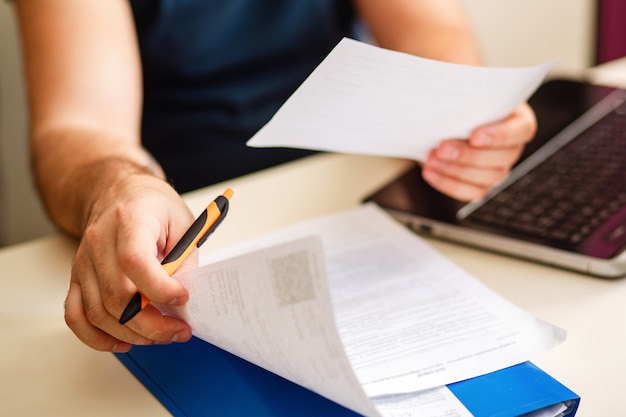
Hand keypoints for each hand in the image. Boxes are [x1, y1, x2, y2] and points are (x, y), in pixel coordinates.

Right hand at [64, 174, 194, 351]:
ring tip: (161, 335)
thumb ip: (185, 261)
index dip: (160, 288)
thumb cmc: (152, 205)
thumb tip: (183, 301)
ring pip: (99, 313)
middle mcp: (99, 242)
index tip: (183, 297)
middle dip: (152, 323)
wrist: (118, 192)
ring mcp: (84, 262)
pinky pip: (77, 316)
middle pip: (117, 296)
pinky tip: (124, 341)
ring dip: (133, 334)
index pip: (134, 261)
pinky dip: (98, 337)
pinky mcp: (77, 278)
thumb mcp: (183, 223)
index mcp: (129, 220)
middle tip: (178, 329)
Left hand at [421, 103, 535, 200]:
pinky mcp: (481, 183)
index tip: (474, 135)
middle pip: (501, 159)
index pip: (522, 130)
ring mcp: (498, 168)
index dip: (499, 136)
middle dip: (468, 156)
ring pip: (487, 179)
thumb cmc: (459, 99)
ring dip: (455, 171)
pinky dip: (448, 184)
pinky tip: (429, 172)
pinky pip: (471, 192)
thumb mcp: (462, 89)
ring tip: (431, 159)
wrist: (446, 114)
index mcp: (517, 119)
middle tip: (441, 147)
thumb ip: (462, 93)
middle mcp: (512, 147)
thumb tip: (444, 95)